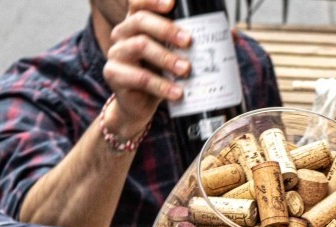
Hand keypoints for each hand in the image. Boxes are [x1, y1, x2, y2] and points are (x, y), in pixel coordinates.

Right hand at [104, 0, 191, 134]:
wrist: (139, 106)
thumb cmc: (156, 76)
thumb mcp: (169, 56)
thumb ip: (183, 44)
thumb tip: (221, 35)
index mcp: (134, 24)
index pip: (138, 4)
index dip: (153, 1)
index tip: (172, 3)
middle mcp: (122, 34)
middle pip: (140, 21)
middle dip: (166, 29)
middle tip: (188, 41)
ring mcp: (116, 53)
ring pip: (141, 46)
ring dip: (167, 58)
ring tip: (186, 70)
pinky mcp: (114, 75)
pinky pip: (140, 78)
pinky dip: (162, 85)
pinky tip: (177, 92)